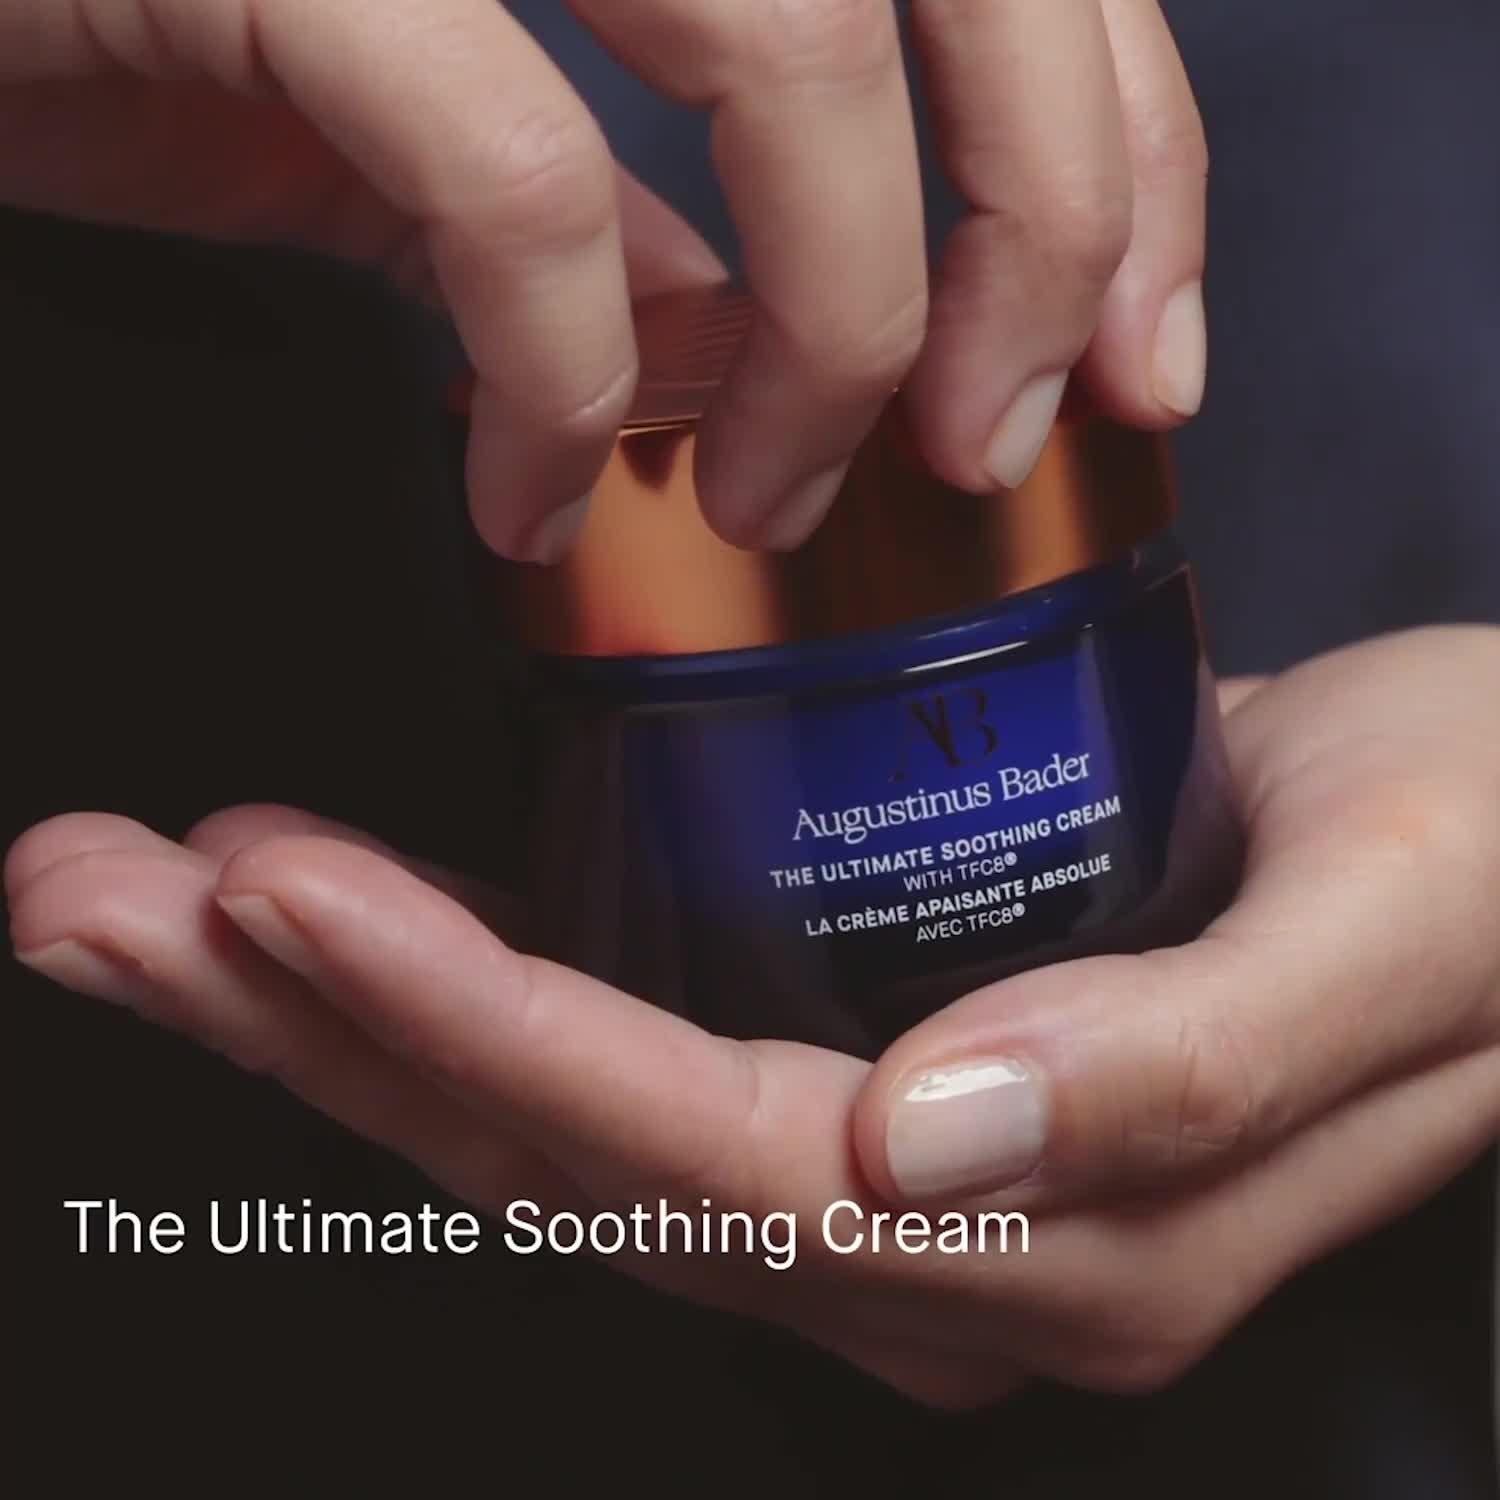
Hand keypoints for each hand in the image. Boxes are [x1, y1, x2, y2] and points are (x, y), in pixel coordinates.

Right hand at [1, 0, 1207, 557]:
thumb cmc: (162, 2)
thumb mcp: (438, 94)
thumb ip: (629, 195)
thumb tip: (763, 339)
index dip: (1124, 150)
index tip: (1139, 356)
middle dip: (1042, 228)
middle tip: (993, 441)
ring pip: (788, 48)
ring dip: (827, 327)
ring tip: (773, 498)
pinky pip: (510, 185)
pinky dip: (560, 379)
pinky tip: (530, 500)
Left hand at [16, 625, 1494, 1408]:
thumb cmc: (1488, 864)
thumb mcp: (1396, 937)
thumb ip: (1181, 1072)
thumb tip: (930, 1142)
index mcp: (1054, 1244)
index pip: (690, 1147)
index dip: (466, 1028)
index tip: (273, 895)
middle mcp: (936, 1241)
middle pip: (564, 1156)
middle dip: (311, 1033)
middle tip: (96, 904)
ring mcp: (892, 1172)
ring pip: (555, 1114)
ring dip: (336, 1014)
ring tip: (146, 908)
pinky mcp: (874, 1064)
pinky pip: (619, 1048)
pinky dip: (459, 979)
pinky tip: (342, 919)